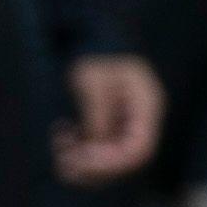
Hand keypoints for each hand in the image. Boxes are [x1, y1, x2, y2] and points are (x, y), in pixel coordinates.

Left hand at [54, 54, 162, 184]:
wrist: (93, 39)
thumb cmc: (96, 53)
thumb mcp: (92, 79)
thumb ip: (96, 114)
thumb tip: (93, 147)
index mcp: (147, 105)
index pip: (139, 149)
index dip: (111, 162)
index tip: (81, 158)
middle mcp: (142, 121)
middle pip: (125, 162)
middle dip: (92, 166)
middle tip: (62, 158)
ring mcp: (127, 127)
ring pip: (110, 161)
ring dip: (82, 161)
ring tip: (60, 142)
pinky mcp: (112, 129)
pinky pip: (100, 151)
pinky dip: (80, 151)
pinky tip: (62, 135)